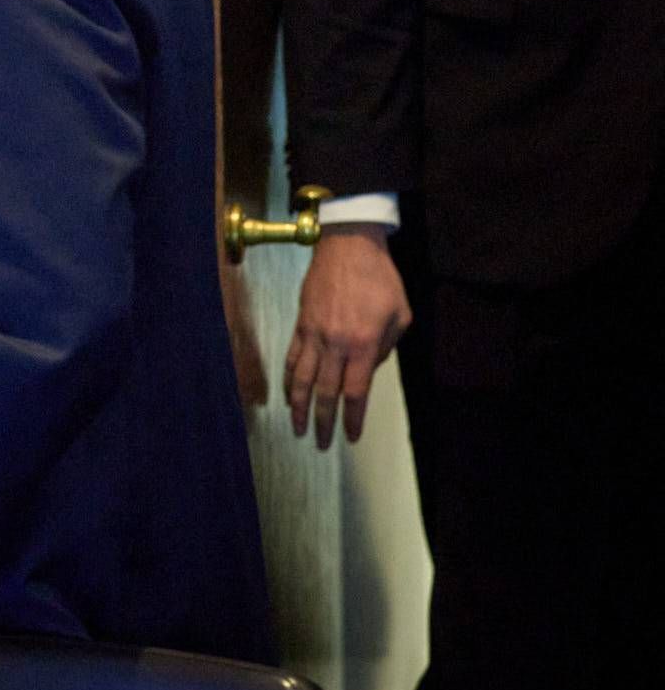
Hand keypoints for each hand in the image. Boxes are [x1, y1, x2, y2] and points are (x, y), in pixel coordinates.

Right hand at [285, 227, 410, 447]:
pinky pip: (293, 358)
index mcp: (365, 343)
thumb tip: (368, 369)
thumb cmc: (380, 278)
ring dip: (299, 408)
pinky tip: (288, 395)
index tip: (350, 436)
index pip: (355, 392)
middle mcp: (336, 343)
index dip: (352, 418)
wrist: (348, 246)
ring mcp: (314, 334)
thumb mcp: (400, 315)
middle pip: (326, 393)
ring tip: (298, 428)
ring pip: (303, 380)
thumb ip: (386, 347)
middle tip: (321, 444)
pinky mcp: (301, 324)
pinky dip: (289, 380)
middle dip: (323, 422)